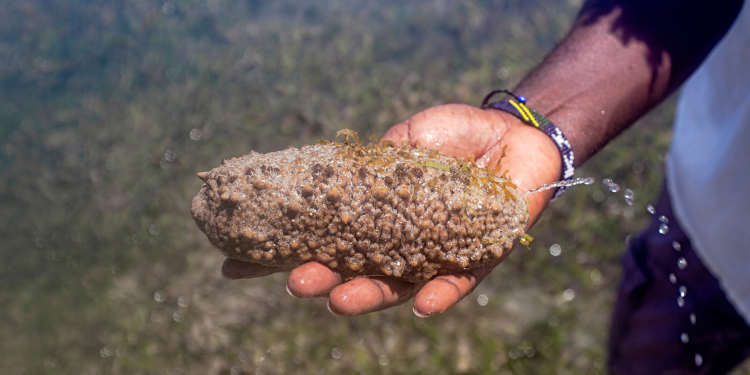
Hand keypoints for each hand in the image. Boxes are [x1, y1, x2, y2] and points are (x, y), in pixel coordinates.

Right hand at [223, 104, 561, 316]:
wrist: (512, 135)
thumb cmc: (455, 135)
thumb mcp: (407, 138)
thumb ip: (377, 160)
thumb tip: (340, 179)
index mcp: (375, 217)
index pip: (324, 239)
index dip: (284, 253)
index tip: (236, 266)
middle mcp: (400, 243)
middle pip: (354, 271)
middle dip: (324, 279)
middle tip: (296, 282)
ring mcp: (436, 254)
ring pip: (398, 286)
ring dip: (370, 295)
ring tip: (341, 300)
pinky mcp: (477, 257)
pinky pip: (458, 282)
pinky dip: (440, 293)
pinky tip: (422, 303)